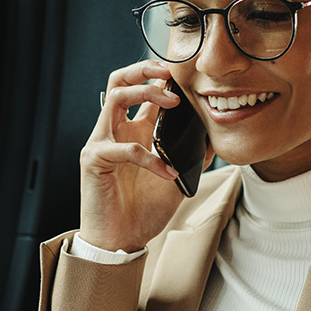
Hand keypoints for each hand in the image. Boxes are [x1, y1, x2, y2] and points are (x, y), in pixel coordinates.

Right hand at [79, 60, 204, 252]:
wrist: (121, 241)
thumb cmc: (143, 211)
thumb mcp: (177, 179)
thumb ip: (192, 157)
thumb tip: (215, 140)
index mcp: (134, 131)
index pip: (142, 90)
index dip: (160, 77)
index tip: (185, 75)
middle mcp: (116, 130)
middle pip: (120, 80)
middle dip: (145, 69)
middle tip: (171, 72)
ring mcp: (102, 142)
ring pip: (116, 97)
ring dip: (147, 94)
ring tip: (173, 104)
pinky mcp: (94, 160)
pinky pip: (125, 148)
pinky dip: (150, 158)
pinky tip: (168, 172)